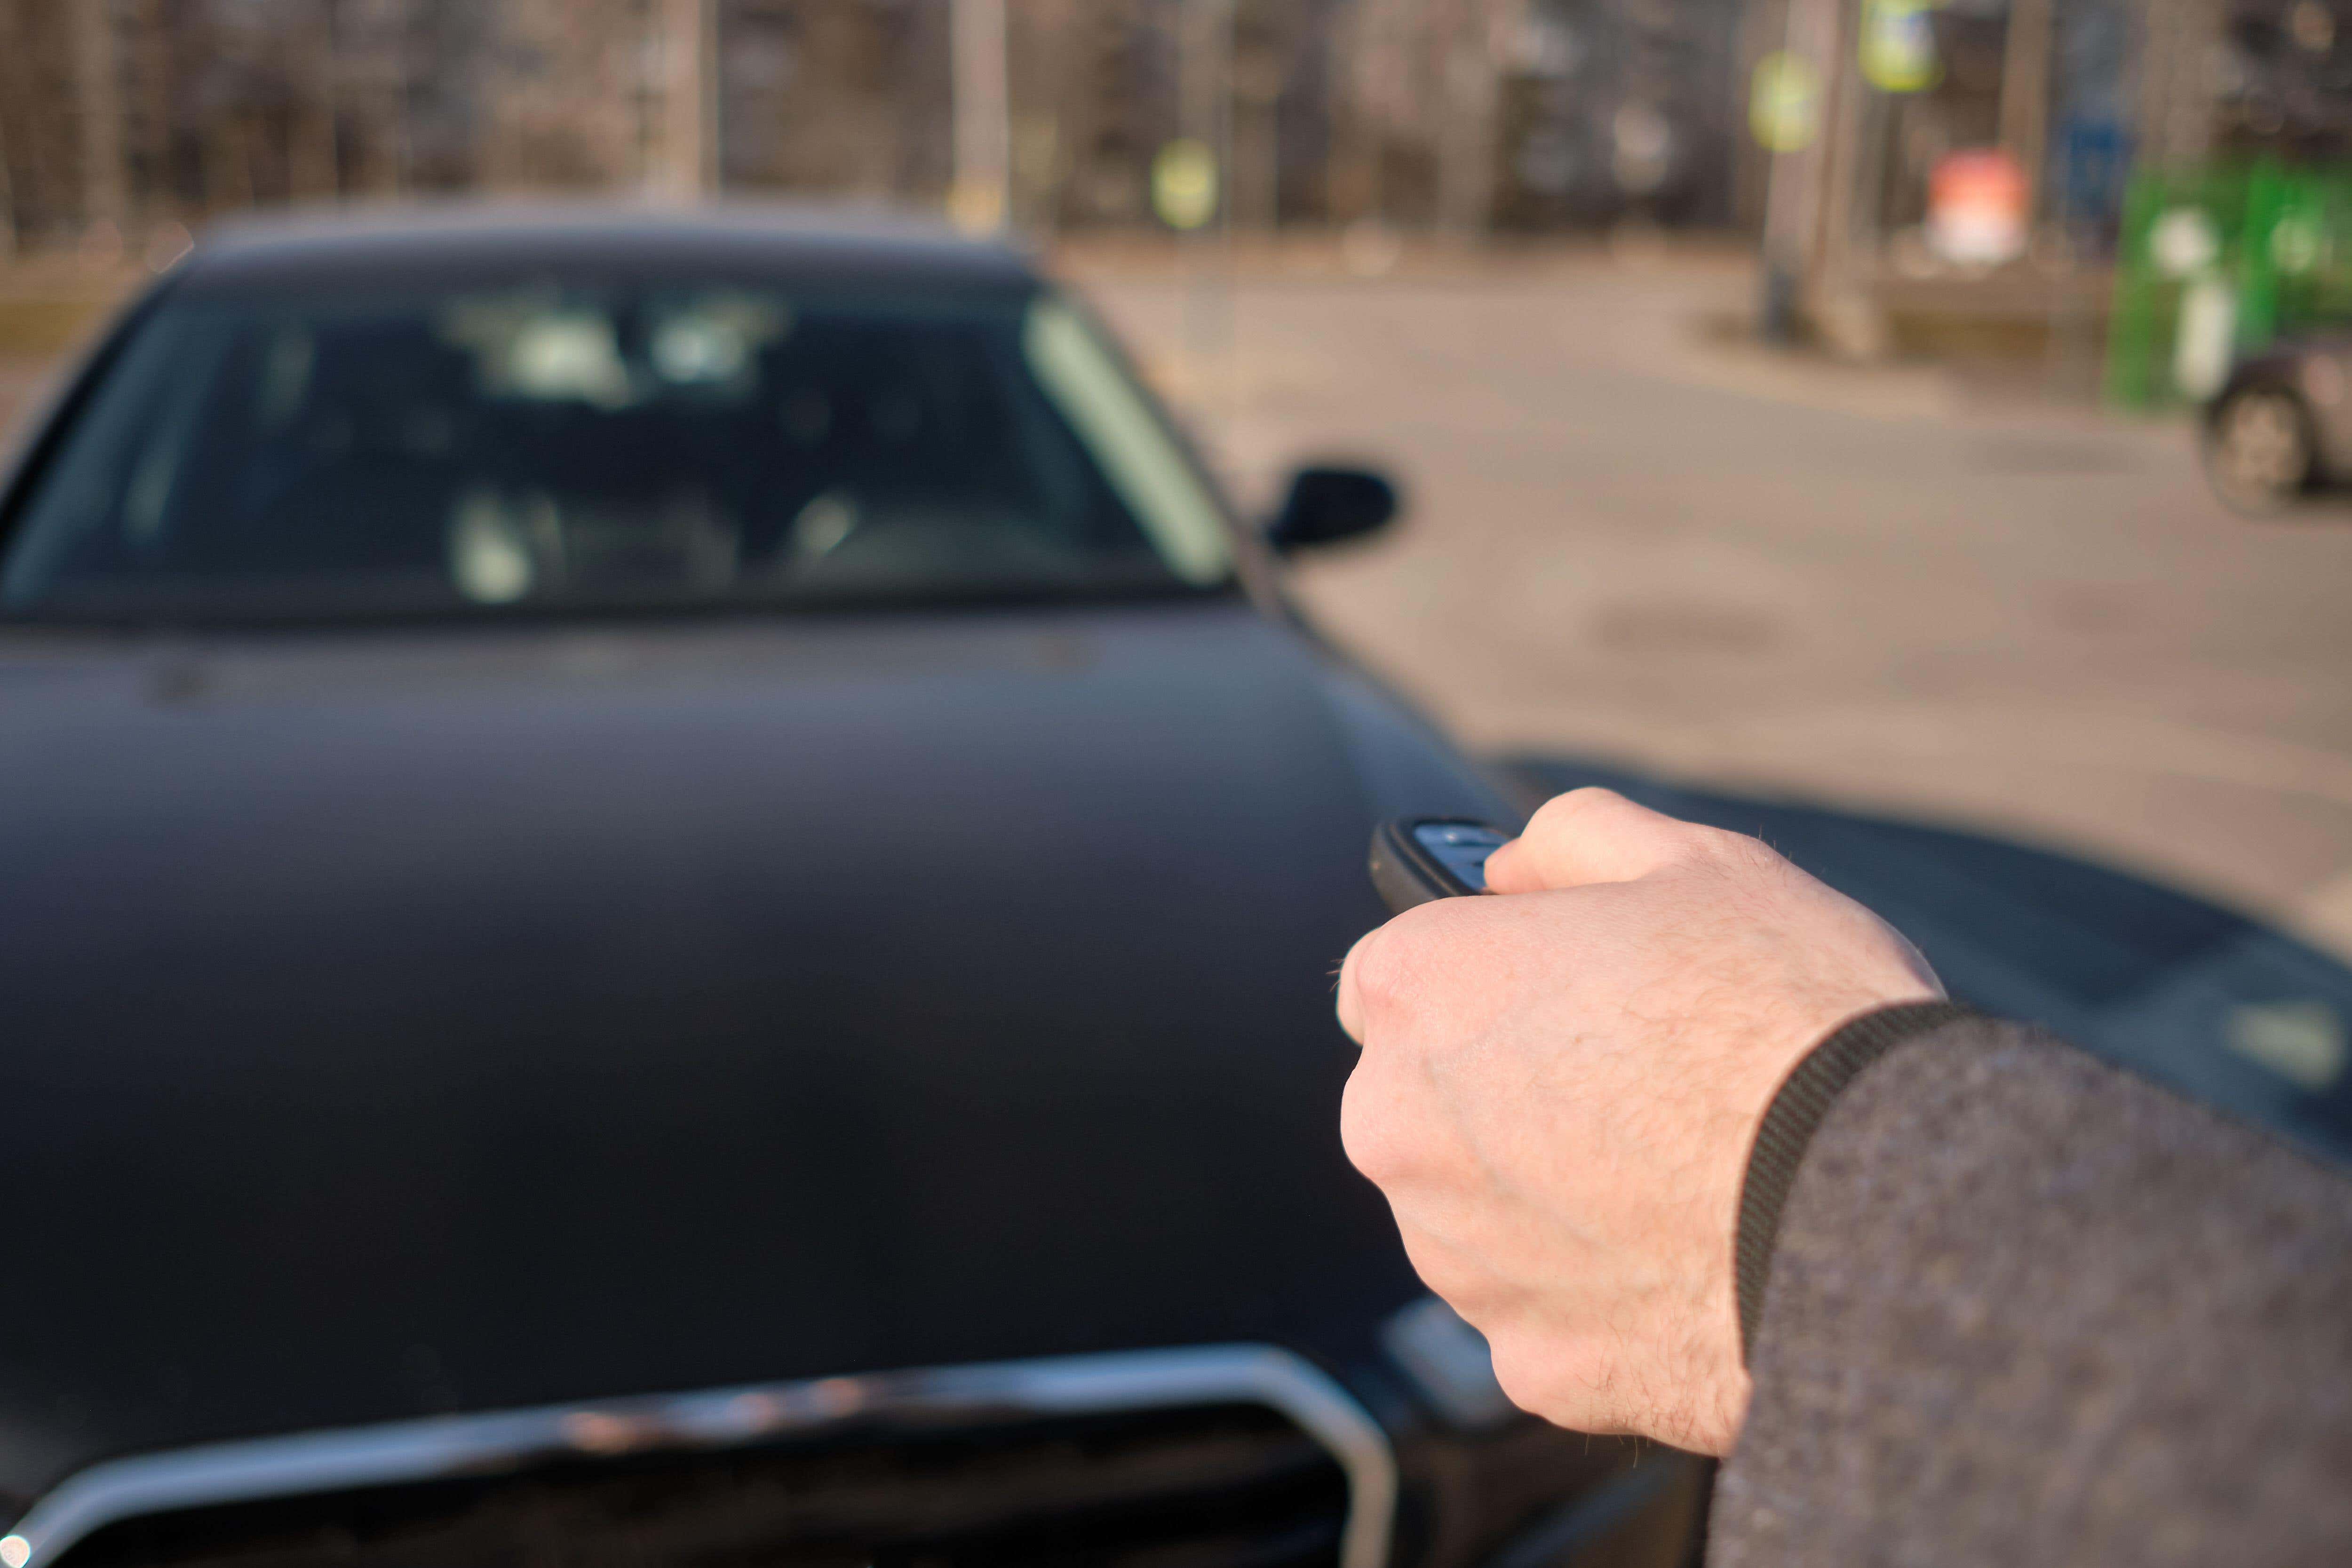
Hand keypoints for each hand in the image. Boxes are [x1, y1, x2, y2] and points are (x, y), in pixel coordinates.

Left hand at [1336, 788, 1940, 1453]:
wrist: (1884, 1206)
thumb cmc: (1789, 1014)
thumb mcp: (1694, 863)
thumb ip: (1571, 842)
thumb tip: (1510, 869)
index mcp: (1417, 991)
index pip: (1395, 977)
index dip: (1481, 977)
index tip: (1556, 991)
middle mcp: (1400, 1128)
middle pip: (1429, 1102)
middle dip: (1510, 1091)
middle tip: (1644, 1082)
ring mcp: (1457, 1256)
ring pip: (1482, 1215)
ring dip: (1551, 1197)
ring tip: (1686, 1171)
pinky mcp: (1529, 1359)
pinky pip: (1550, 1313)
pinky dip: (1605, 1293)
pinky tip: (1691, 1256)